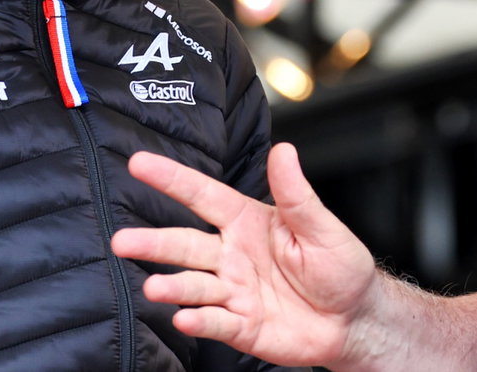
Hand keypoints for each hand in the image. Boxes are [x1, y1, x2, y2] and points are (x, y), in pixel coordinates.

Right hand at [111, 142, 378, 367]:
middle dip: (152, 242)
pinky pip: (214, 322)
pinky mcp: (241, 326)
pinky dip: (199, 321)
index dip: (171, 179)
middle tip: (122, 241)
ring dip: (172, 287)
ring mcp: (234, 291)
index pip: (203, 195)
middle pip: (185, 245)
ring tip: (153, 288)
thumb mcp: (321, 226)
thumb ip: (296, 194)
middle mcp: (233, 255)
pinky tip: (186, 319)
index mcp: (247, 221)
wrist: (354, 318)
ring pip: (194, 286)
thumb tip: (283, 151)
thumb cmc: (340, 265)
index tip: (138, 163)